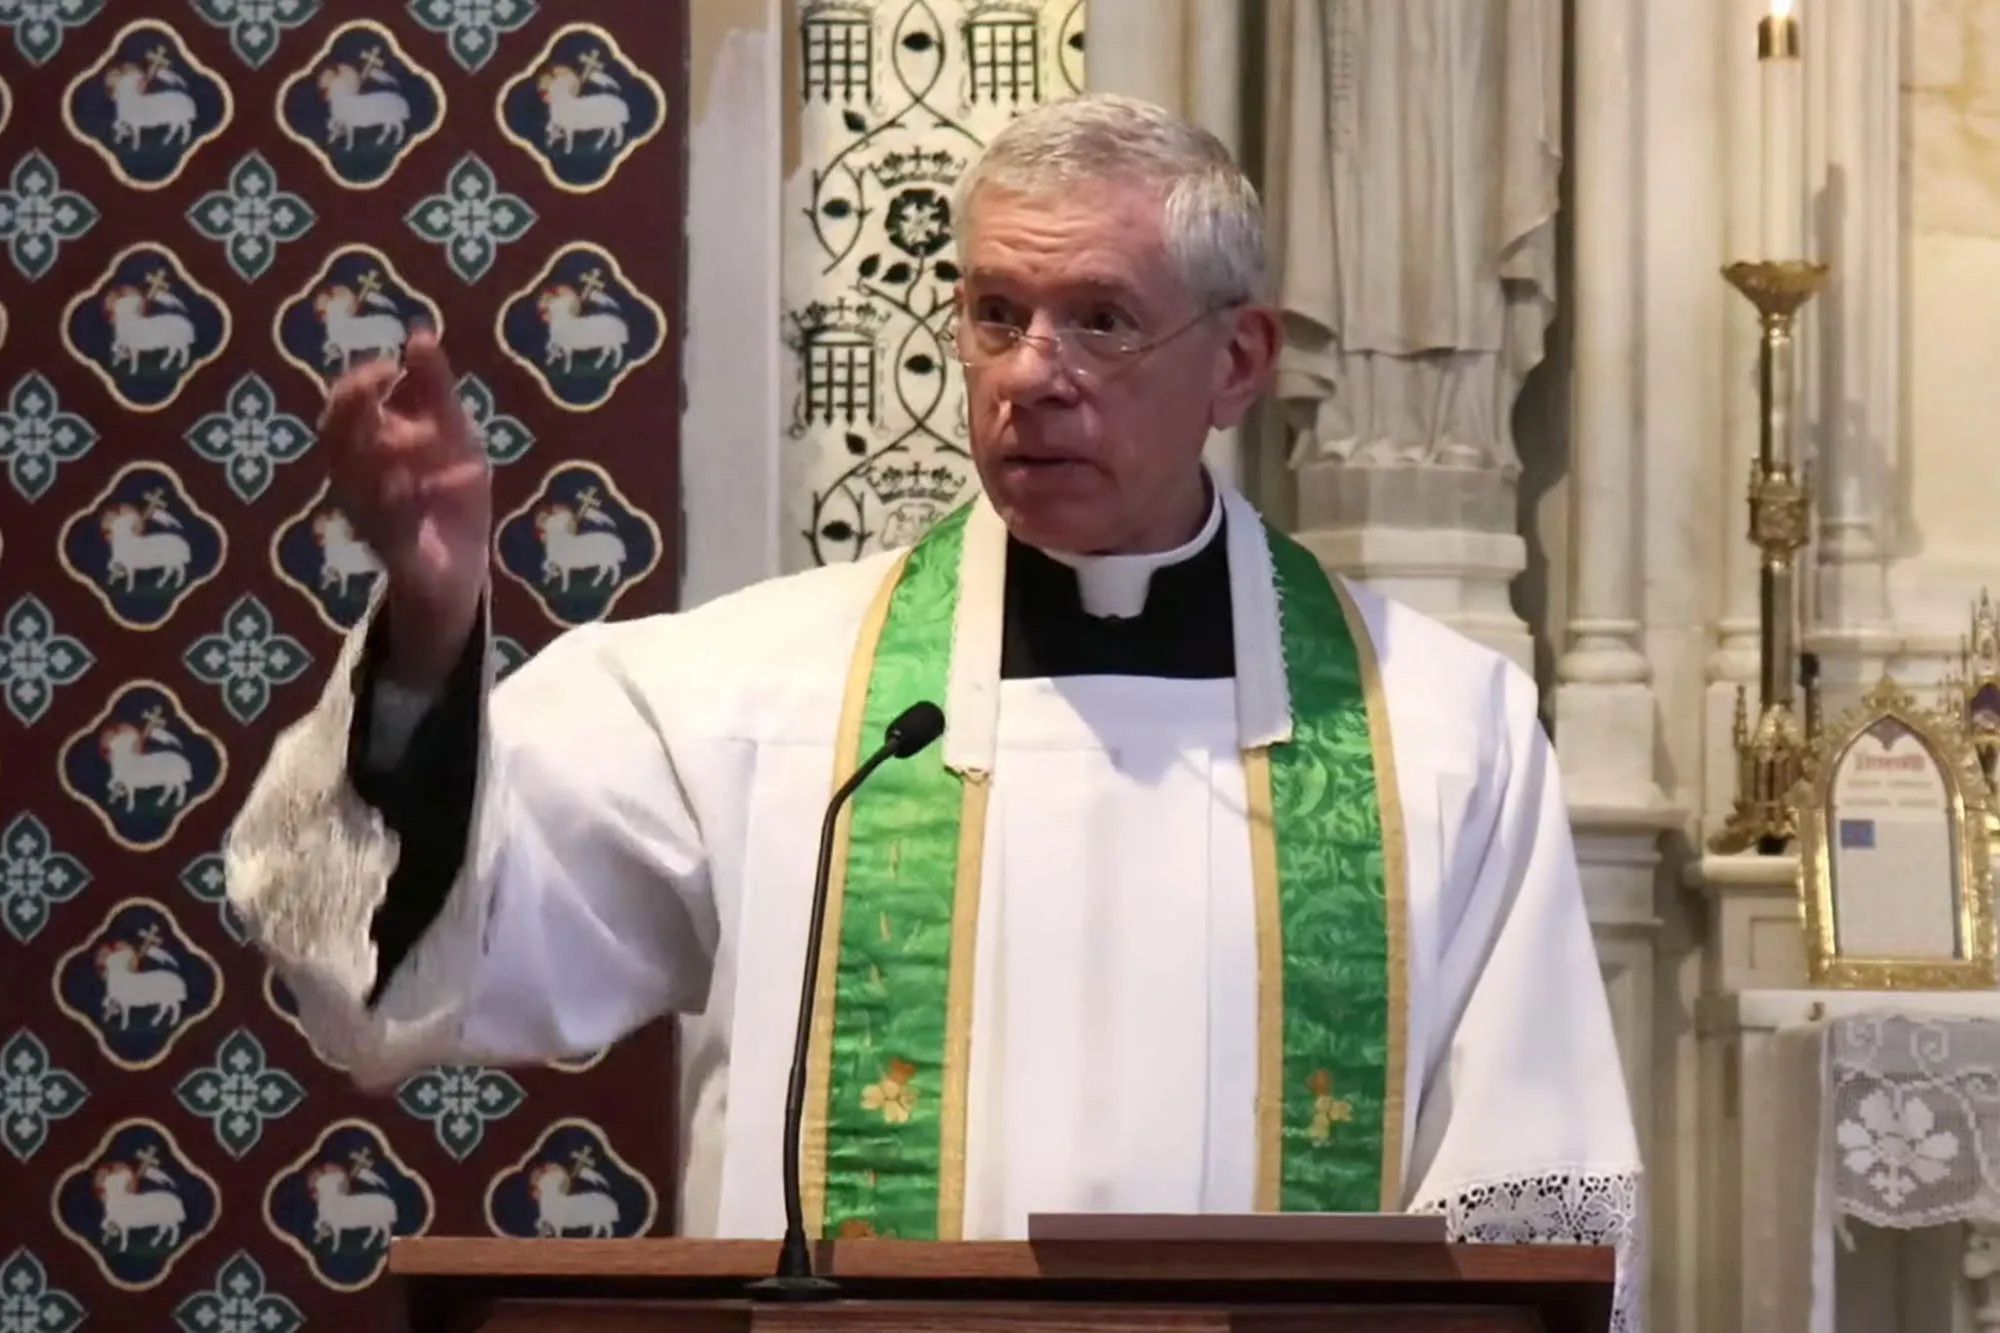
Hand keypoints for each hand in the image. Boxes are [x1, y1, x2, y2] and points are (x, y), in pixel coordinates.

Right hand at [320, 329, 489, 691]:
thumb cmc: (448, 495)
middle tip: (385, 382)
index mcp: (366, 453)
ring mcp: (372, 522)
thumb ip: (434, 389)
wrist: (462, 569)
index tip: (389, 365)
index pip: (342, 411)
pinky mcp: (397, 558)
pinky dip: (400, 506)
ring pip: (358, 483)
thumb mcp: (453, 434)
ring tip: (422, 435)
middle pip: (336, 440)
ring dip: (388, 453)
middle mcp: (357, 485)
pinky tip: (414, 483)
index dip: (357, 385)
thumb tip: (420, 334)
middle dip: (356, 409)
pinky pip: (389, 532)